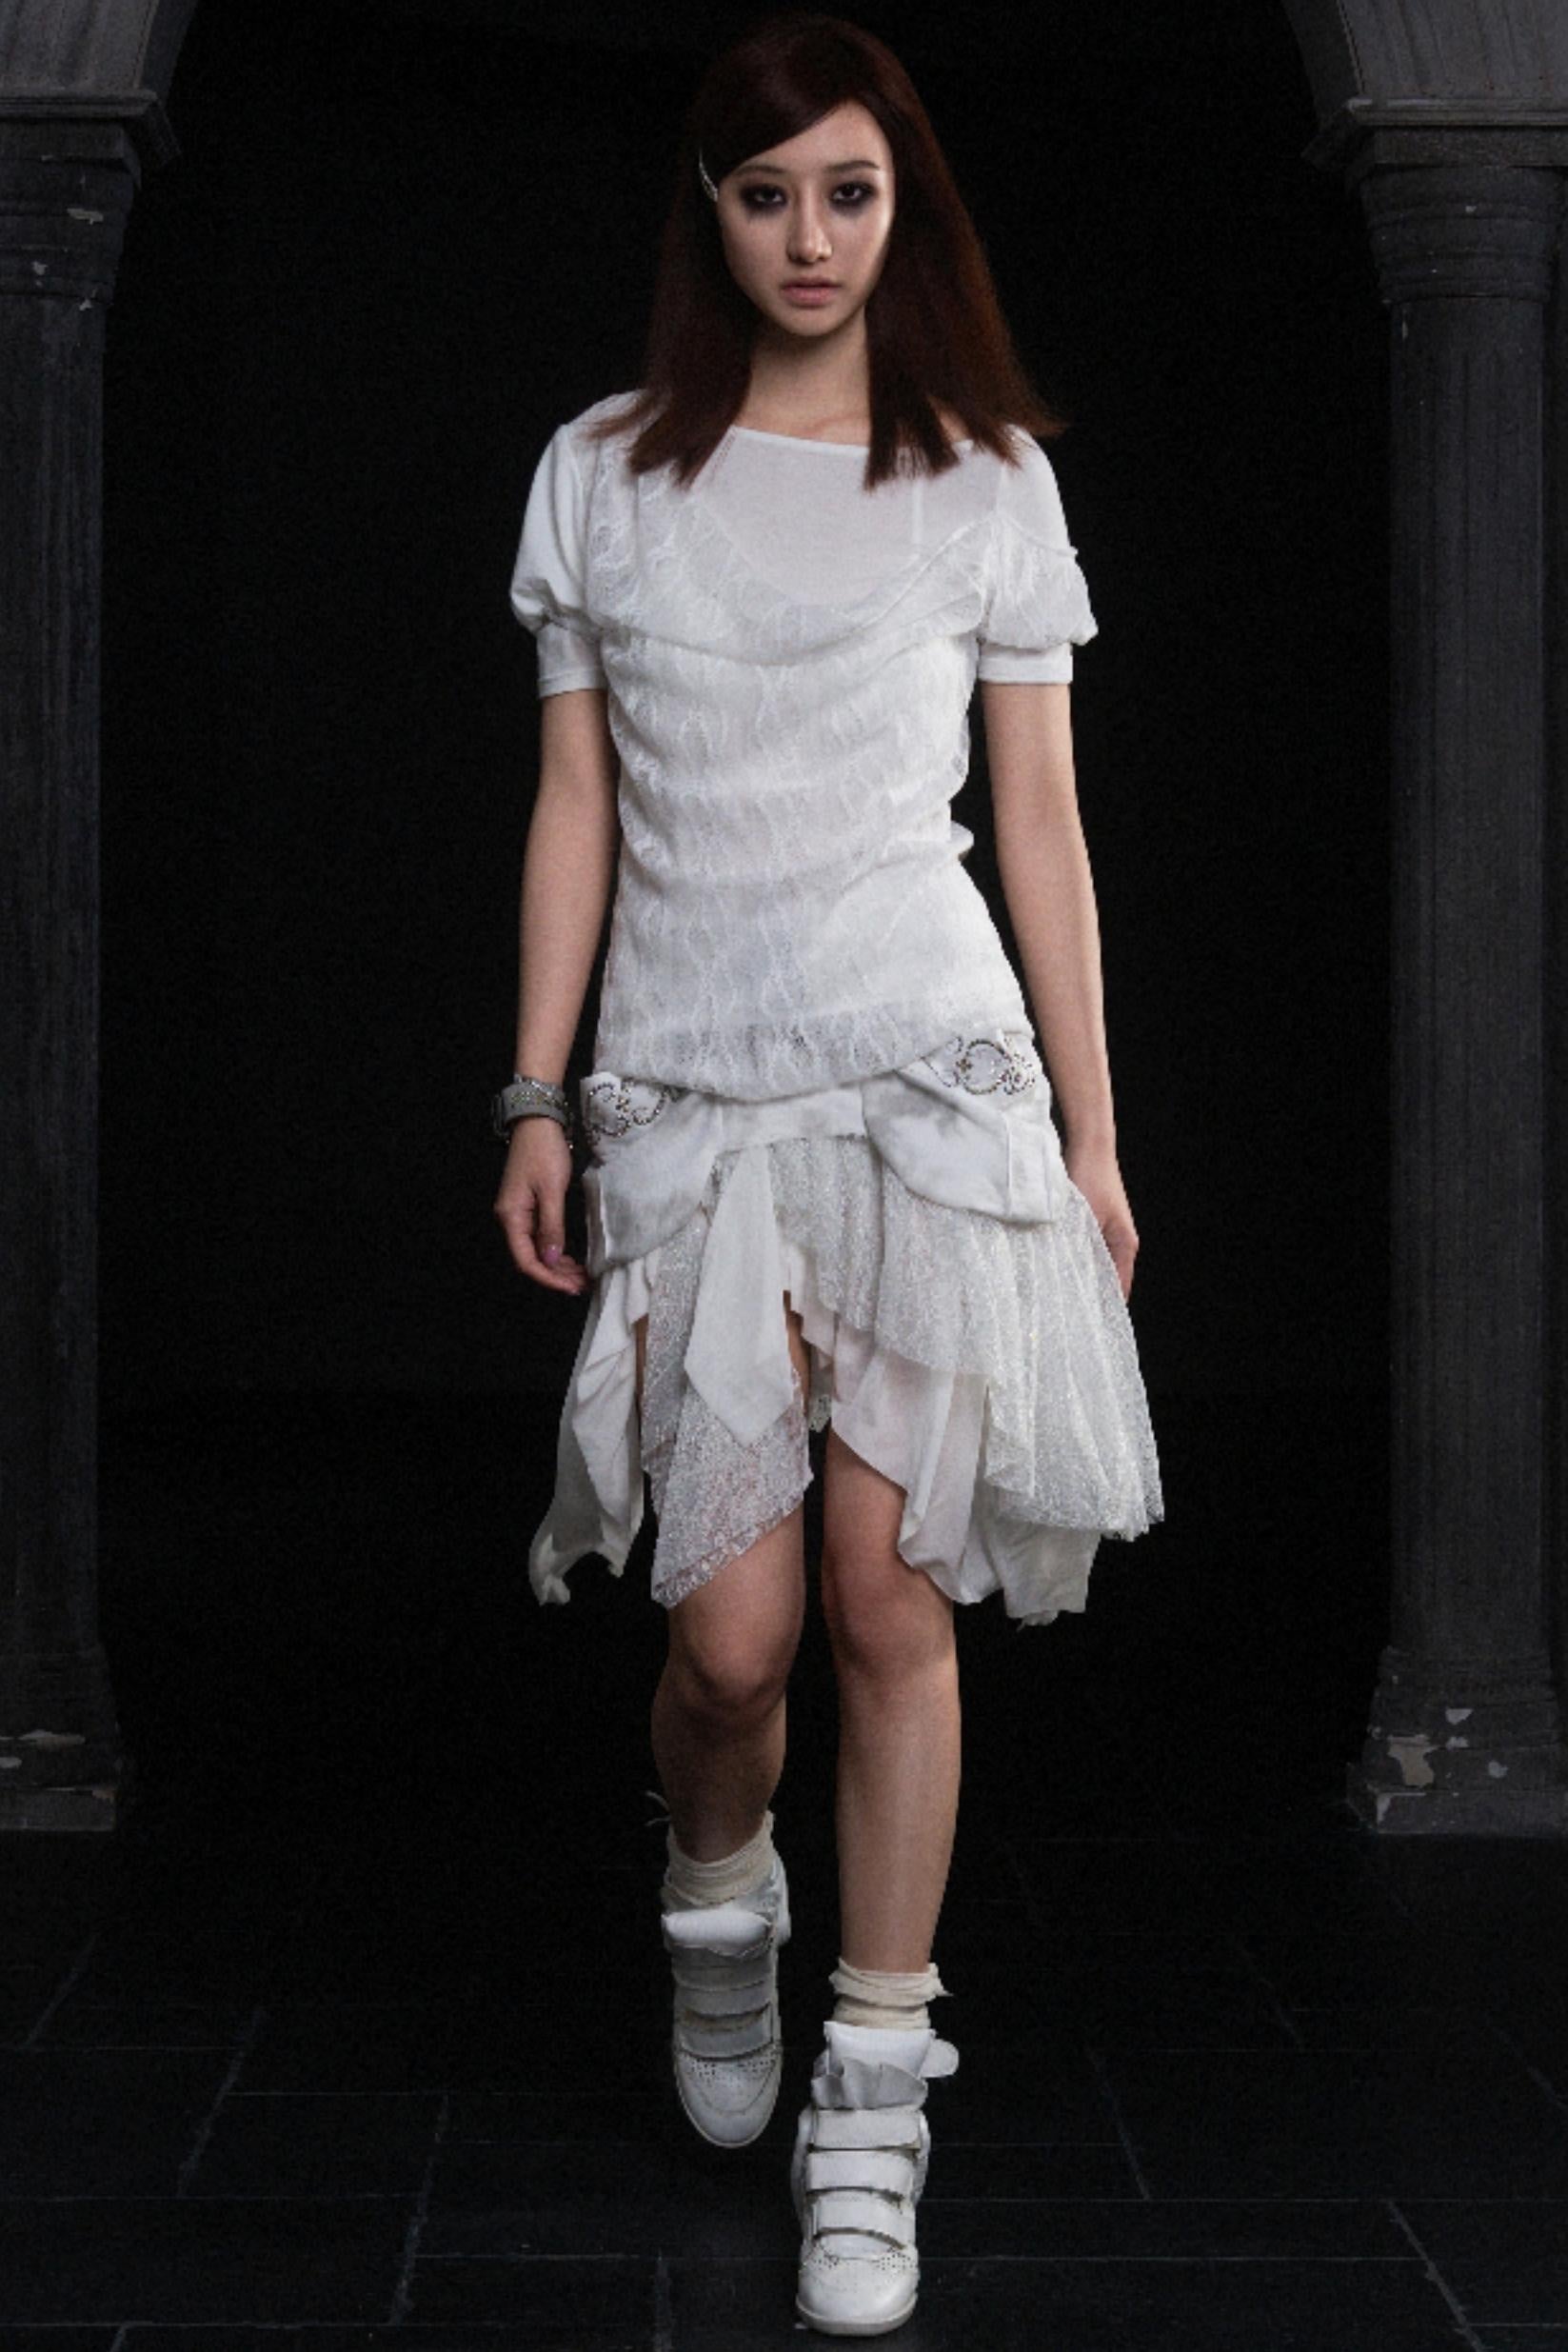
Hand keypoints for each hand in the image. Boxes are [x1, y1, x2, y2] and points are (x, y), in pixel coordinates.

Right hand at [493, 1117, 589, 1295]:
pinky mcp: (528, 1208)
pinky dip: (555, 1251)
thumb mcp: (552, 1190)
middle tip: (582, 1285)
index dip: (548, 1278)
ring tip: (581, 1277)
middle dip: (555, 1276)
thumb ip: (551, 1226)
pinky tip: (571, 1258)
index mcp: (512, 1217)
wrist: (537, 1123)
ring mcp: (519, 1214)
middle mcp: (511, 1219)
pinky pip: (539, 1238)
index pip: (526, 1260)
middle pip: (530, 1259)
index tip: (571, 1288)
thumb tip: (552, 1260)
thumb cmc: (544, 1152)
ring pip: (535, 1251)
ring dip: (557, 1266)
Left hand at [1063, 1137, 1138, 1301]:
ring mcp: (1109, 1232)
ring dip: (1081, 1277)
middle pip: (1108, 1279)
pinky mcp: (1095, 1223)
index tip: (1085, 1325)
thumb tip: (1068, 1281)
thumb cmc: (1089, 1178)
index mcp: (1125, 1244)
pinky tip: (1057, 1268)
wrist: (1089, 1145)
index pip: (1118, 1288)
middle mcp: (1121, 1241)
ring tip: (1060, 1297)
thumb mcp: (1082, 1218)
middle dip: (1090, 1296)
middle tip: (1066, 1315)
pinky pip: (1087, 1251)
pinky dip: (1076, 1260)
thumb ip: (1078, 1249)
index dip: (1103, 1307)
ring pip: (1096, 1265)